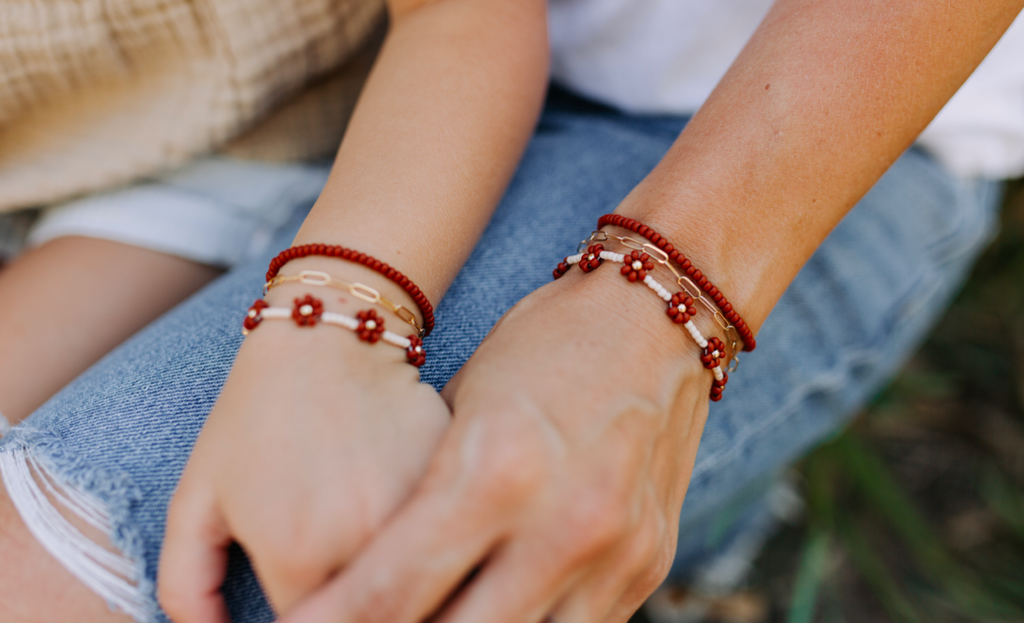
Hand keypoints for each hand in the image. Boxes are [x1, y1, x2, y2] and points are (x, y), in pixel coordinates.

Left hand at [158, 294, 450, 621]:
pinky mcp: (456, 482)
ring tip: (368, 536)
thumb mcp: (197, 497)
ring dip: (395, 577)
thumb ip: (188, 586)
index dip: (307, 617)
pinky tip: (411, 516)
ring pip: (413, 584)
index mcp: (300, 557)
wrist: (331, 335)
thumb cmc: (255, 413)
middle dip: (354, 602)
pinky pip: (445, 539)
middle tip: (334, 555)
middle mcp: (366, 544)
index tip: (303, 581)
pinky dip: (429, 540)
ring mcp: (420, 512)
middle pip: (369, 614)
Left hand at [282, 264, 717, 622]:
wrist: (654, 320)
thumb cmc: (542, 345)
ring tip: (435, 619)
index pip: (390, 593)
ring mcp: (613, 553)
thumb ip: (428, 500)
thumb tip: (380, 580)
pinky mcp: (649, 563)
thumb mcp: (463, 404)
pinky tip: (500, 607)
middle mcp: (559, 524)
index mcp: (493, 471)